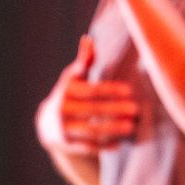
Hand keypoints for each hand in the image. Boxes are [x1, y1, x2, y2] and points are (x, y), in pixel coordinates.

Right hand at [38, 34, 136, 153]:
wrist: (48, 124)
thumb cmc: (69, 95)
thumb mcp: (73, 78)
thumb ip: (84, 61)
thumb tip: (88, 39)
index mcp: (66, 90)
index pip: (92, 90)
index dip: (111, 90)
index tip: (130, 90)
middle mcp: (62, 109)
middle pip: (93, 109)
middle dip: (115, 109)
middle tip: (136, 109)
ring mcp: (63, 128)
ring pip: (90, 129)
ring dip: (112, 128)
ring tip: (131, 126)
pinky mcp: (67, 144)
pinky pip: (87, 146)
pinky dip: (103, 145)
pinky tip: (119, 144)